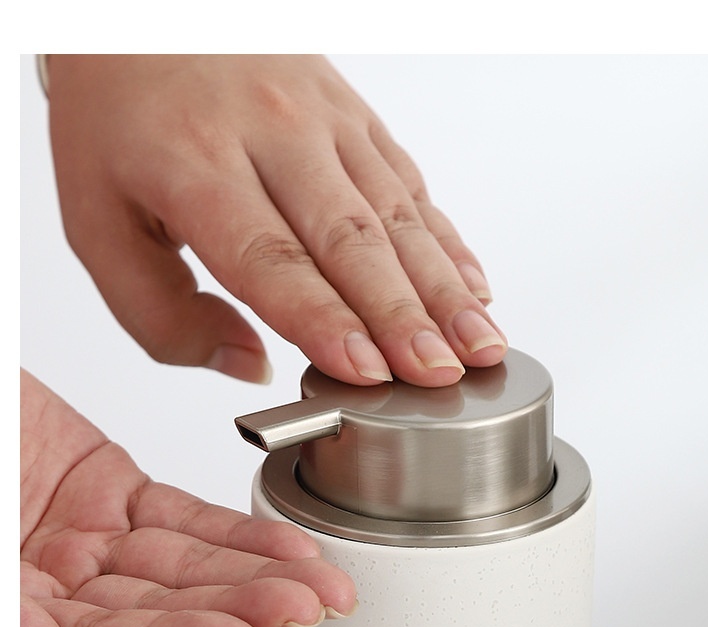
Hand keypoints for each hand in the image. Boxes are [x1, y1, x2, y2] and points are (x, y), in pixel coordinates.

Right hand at [20, 369, 356, 626]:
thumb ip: (0, 625)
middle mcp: (45, 598)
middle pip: (155, 619)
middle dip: (237, 616)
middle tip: (304, 611)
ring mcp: (77, 547)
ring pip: (179, 573)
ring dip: (252, 580)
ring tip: (317, 588)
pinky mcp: (104, 492)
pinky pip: (181, 521)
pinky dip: (235, 535)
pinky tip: (287, 550)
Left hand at [45, 54, 506, 388]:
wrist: (145, 7)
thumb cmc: (119, 120)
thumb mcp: (97, 225)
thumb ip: (160, 316)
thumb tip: (251, 367)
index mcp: (193, 167)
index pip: (269, 256)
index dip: (323, 318)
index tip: (366, 369)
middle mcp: (268, 134)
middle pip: (349, 238)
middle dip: (401, 316)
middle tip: (439, 375)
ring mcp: (322, 119)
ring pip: (394, 212)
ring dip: (442, 287)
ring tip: (478, 347)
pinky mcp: (355, 115)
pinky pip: (410, 182)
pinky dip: (447, 241)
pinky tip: (473, 290)